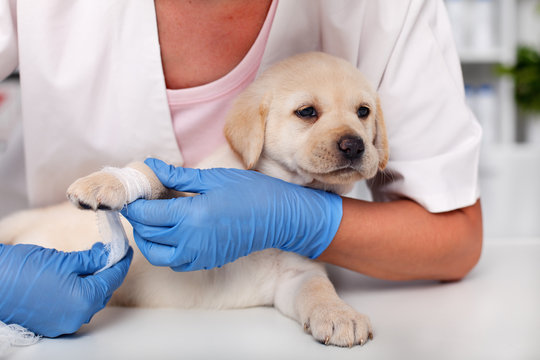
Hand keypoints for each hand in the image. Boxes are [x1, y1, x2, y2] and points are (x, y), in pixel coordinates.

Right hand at [0, 242, 132, 336]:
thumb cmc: (22, 271)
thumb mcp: (64, 260)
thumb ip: (91, 259)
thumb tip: (108, 254)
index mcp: (84, 300)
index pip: (113, 278)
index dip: (121, 261)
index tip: (125, 249)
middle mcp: (77, 316)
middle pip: (103, 291)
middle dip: (108, 271)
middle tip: (109, 252)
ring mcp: (64, 322)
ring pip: (89, 300)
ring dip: (94, 282)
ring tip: (91, 262)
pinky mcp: (52, 323)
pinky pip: (75, 307)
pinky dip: (79, 292)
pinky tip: (75, 278)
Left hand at [120, 158, 341, 270]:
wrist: (278, 216)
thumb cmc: (249, 192)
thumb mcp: (212, 178)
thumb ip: (177, 176)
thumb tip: (152, 167)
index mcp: (192, 215)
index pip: (147, 215)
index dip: (135, 205)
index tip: (133, 194)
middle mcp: (192, 240)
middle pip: (148, 235)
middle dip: (138, 219)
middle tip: (140, 203)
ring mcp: (199, 255)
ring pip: (157, 255)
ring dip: (148, 239)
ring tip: (152, 220)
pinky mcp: (207, 261)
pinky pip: (175, 263)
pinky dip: (165, 250)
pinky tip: (172, 233)